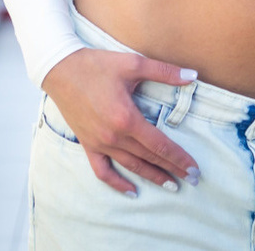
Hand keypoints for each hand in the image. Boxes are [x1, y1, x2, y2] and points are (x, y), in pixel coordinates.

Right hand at [41, 48, 201, 196]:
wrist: (60, 69)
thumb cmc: (97, 65)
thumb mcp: (133, 64)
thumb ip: (165, 72)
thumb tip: (193, 75)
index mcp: (127, 118)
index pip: (160, 145)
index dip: (179, 158)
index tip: (195, 169)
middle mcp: (114, 136)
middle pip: (149, 158)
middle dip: (172, 169)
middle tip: (192, 179)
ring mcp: (99, 143)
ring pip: (131, 166)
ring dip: (152, 177)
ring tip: (171, 185)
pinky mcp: (88, 144)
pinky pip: (103, 171)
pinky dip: (117, 183)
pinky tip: (132, 191)